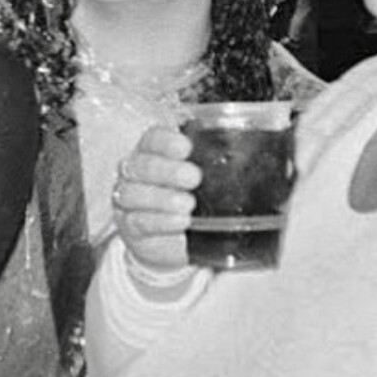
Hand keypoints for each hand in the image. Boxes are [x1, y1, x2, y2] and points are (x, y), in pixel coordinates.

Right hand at [111, 125, 202, 271]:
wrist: (175, 238)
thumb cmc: (191, 197)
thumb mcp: (205, 180)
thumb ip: (214, 166)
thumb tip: (248, 160)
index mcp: (153, 152)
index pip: (152, 138)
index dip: (166, 142)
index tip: (186, 148)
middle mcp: (136, 172)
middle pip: (142, 165)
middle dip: (168, 171)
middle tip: (194, 178)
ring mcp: (128, 199)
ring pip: (133, 193)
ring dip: (162, 198)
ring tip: (188, 204)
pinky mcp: (129, 226)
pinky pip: (138, 221)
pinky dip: (160, 221)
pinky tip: (180, 222)